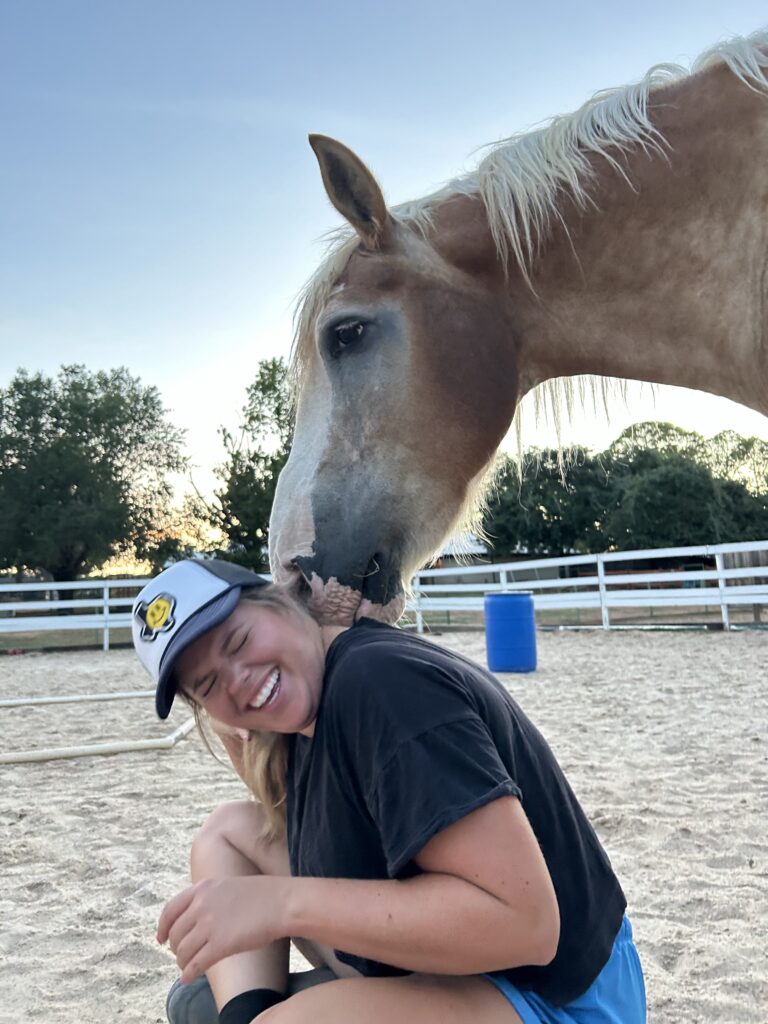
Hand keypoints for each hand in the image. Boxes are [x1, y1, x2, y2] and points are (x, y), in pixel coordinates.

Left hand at [156, 876, 286, 981]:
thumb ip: (208, 898)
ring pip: (183, 951)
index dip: (162, 927)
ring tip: (188, 967)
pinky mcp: (220, 945)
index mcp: (203, 888)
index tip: (160, 938)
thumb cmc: (262, 896)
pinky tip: (189, 979)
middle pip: (176, 934)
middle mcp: (202, 905)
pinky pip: (195, 964)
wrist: (282, 903)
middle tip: (181, 955)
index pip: (170, 909)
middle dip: (176, 947)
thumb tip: (194, 919)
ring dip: (182, 962)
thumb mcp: (228, 886)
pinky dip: (189, 974)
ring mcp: (210, 925)